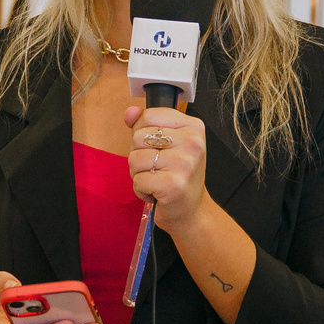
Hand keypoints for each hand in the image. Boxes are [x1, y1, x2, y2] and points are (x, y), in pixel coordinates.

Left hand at [124, 103, 207, 233]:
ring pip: (134, 158)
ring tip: (156, 180)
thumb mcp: (167, 143)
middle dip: (139, 155)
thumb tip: (130, 112)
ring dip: (138, 173)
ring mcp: (184, 164)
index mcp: (193, 127)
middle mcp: (193, 142)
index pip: (149, 116)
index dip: (142, 132)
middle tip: (156, 168)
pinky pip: (137, 180)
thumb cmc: (178, 175)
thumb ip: (146, 124)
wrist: (191, 211)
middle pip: (139, 137)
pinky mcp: (173, 185)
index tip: (156, 146)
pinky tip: (156, 192)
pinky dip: (140, 189)